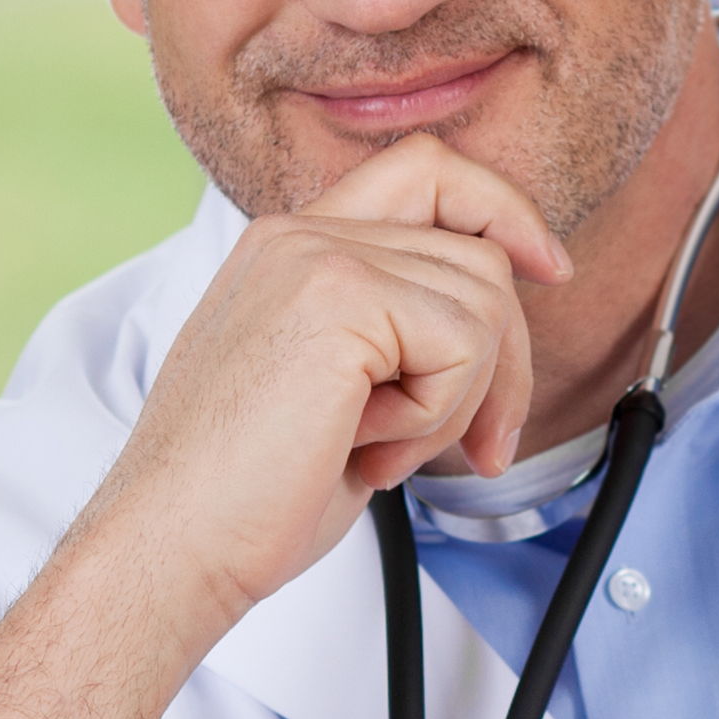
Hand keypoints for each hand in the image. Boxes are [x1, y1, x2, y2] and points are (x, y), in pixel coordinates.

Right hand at [0, 139, 568, 718]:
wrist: (172, 546)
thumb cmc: (242, 499)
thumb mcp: (336, 394)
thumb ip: (396, 334)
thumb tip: (496, 328)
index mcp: (289, 248)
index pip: (425, 171)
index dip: (499, 209)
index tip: (546, 268)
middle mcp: (299, 234)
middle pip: (476, 253)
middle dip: (503, 363)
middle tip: (476, 448)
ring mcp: (315, 255)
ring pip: (482, 301)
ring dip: (457, 402)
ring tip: (379, 451)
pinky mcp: (339, 294)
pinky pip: (464, 342)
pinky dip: (437, 416)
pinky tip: (367, 450)